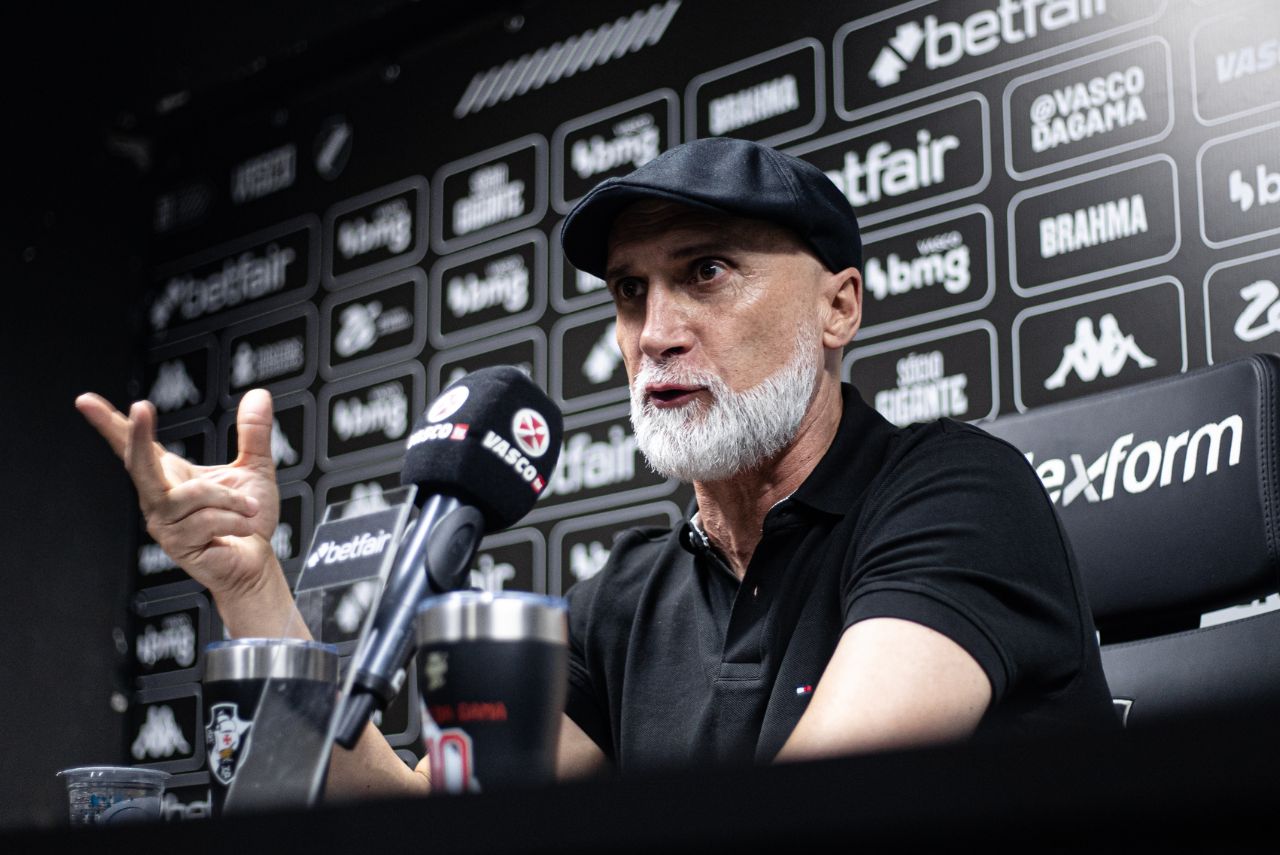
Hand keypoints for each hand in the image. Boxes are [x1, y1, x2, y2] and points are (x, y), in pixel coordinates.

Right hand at [75, 389, 281, 601]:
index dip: (109, 424)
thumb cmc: (249, 520)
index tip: (85, 401)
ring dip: (231, 497)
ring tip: (249, 507)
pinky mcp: (177, 545)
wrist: (256, 562)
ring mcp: (164, 523)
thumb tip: (259, 395)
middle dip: (138, 435)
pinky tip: (243, 528)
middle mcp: (160, 498)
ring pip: (193, 494)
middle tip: (141, 407)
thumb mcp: (255, 468)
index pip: (135, 446)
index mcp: (171, 475)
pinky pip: (208, 520)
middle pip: (138, 463)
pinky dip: (236, 519)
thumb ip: (253, 433)